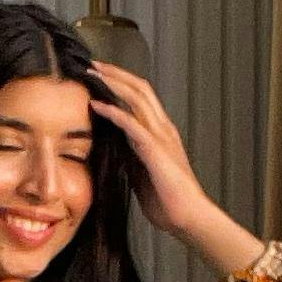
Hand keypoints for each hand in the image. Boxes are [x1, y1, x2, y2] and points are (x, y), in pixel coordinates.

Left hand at [84, 60, 265, 276]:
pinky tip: (98, 105)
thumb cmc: (168, 201)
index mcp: (161, 132)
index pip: (141, 96)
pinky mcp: (155, 151)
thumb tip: (113, 147)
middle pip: (140, 88)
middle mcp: (163, 128)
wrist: (188, 218)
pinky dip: (114, 112)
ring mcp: (161, 137)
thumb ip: (131, 156)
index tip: (99, 75)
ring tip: (92, 74)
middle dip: (115, 73)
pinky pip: (132, 124)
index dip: (121, 81)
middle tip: (92, 63)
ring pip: (137, 97)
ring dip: (113, 83)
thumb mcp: (142, 173)